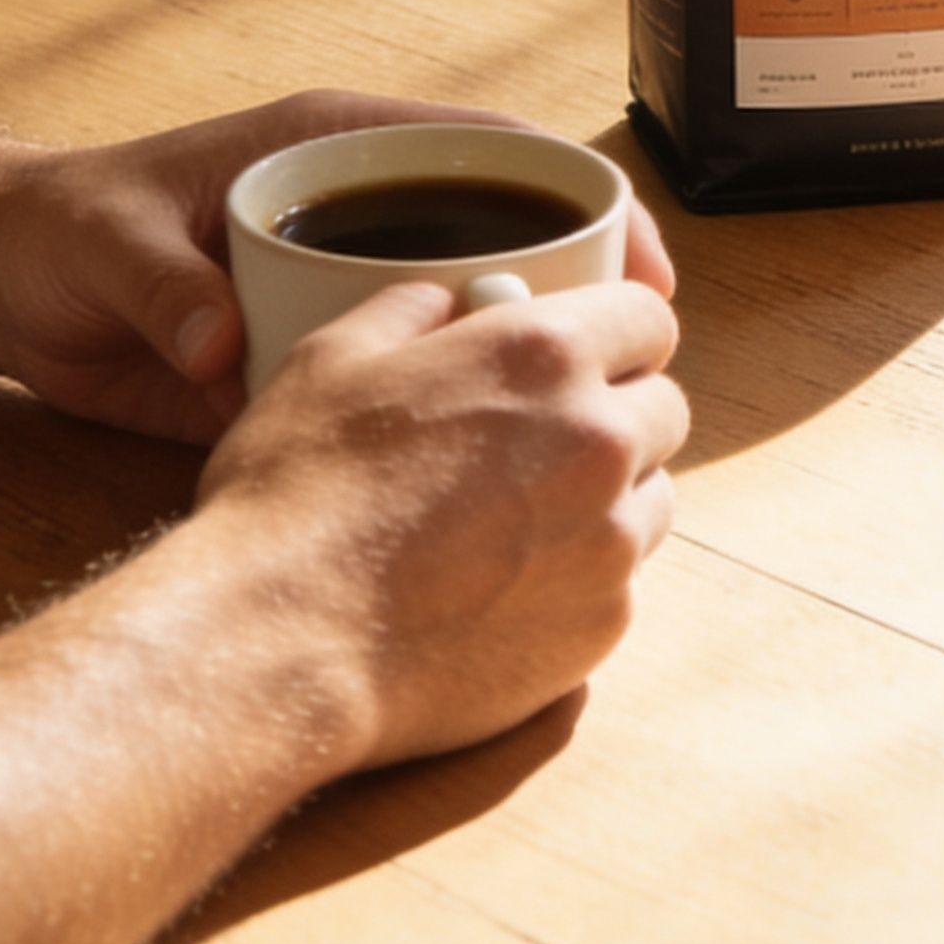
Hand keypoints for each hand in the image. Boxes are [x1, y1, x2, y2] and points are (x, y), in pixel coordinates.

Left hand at [0, 89, 680, 442]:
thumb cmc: (55, 233)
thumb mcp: (105, 247)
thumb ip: (161, 287)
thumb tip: (215, 344)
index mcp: (334, 148)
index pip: (492, 151)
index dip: (578, 196)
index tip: (637, 262)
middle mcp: (357, 211)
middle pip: (508, 233)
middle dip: (586, 290)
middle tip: (645, 363)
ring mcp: (343, 284)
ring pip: (470, 314)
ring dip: (532, 360)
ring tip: (597, 427)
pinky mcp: (318, 353)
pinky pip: (413, 379)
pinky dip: (459, 415)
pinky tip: (501, 472)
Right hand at [180, 275, 688, 770]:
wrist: (280, 642)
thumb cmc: (294, 495)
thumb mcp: (331, 360)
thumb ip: (410, 310)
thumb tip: (447, 301)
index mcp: (543, 353)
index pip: (647, 314)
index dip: (616, 330)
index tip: (588, 353)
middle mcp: (599, 439)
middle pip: (664, 408)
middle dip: (617, 412)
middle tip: (544, 439)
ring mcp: (611, 540)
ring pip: (653, 497)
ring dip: (609, 497)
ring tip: (522, 518)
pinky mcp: (601, 625)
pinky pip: (620, 583)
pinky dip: (580, 577)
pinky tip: (504, 587)